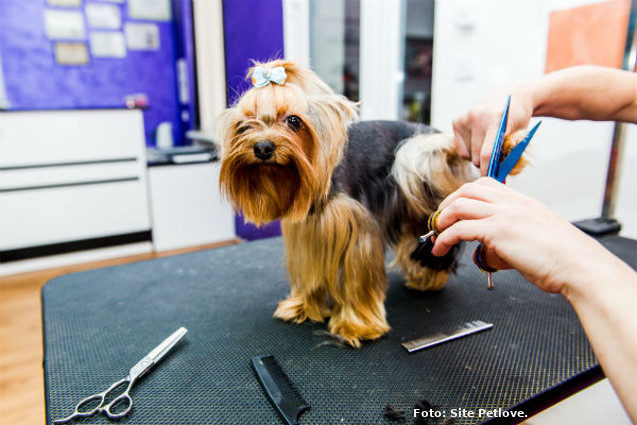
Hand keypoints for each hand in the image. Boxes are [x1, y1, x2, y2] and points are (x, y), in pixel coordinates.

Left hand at [430, 178, 610, 293]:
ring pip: (460, 205)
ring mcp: (504, 214)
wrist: (579, 266)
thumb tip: (487, 250)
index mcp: (522, 201)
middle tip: (439, 222)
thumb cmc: (562, 259)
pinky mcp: (498, 231)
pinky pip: (460, 228)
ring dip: (441, 220)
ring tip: (435, 235)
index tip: (454, 210)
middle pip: (468, 190)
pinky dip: (445, 238)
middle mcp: (512, 203)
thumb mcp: (534, 238)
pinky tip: (441, 248)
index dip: (464, 195)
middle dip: (447, 204)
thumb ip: (509, 237)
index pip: (485, 185)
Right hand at [452, 90, 533, 175]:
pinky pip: (460, 148)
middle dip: (484, 163)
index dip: (487, 170)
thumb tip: (499, 176)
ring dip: (477, 156)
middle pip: (475, 156)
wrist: (511, 95)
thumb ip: (509, 153)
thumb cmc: (518, 117)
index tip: (489, 180)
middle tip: (494, 163)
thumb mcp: (520, 133)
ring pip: (467, 154)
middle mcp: (476, 117)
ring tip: (488, 147)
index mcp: (494, 119)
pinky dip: (469, 150)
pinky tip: (479, 142)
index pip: (486, 153)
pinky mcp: (457, 120)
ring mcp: (465, 117)